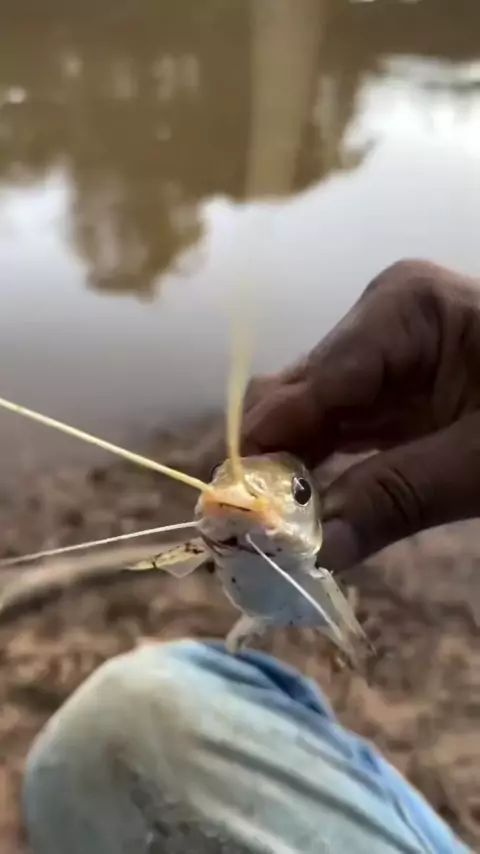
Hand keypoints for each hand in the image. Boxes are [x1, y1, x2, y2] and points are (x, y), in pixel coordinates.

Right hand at [240, 259, 479, 570]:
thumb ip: (396, 499)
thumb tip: (314, 554)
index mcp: (399, 310)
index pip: (307, 387)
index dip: (264, 455)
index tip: (231, 519)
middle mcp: (376, 322)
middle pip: (295, 399)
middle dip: (271, 470)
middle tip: (245, 541)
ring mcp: (380, 355)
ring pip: (309, 420)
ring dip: (289, 479)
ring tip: (265, 539)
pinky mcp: (391, 391)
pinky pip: (338, 433)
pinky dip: (320, 475)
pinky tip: (304, 517)